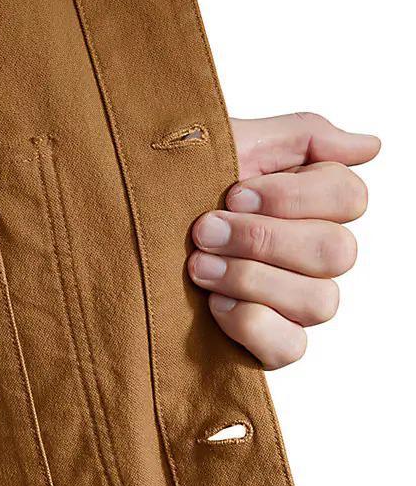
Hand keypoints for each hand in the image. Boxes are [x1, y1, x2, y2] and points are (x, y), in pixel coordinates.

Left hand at [187, 113, 379, 368]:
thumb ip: (300, 138)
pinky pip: (291, 347)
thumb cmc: (171, 193)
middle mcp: (310, 258)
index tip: (231, 193)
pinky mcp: (270, 344)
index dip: (292, 197)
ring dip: (250, 279)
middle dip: (262, 239)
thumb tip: (370, 146)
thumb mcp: (227, 147)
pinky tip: (214, 307)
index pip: (349, 197)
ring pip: (320, 301)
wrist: (115, 236)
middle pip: (336, 251)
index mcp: (308, 205)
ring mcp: (293, 304)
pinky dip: (252, 324)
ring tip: (197, 267)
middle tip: (202, 231)